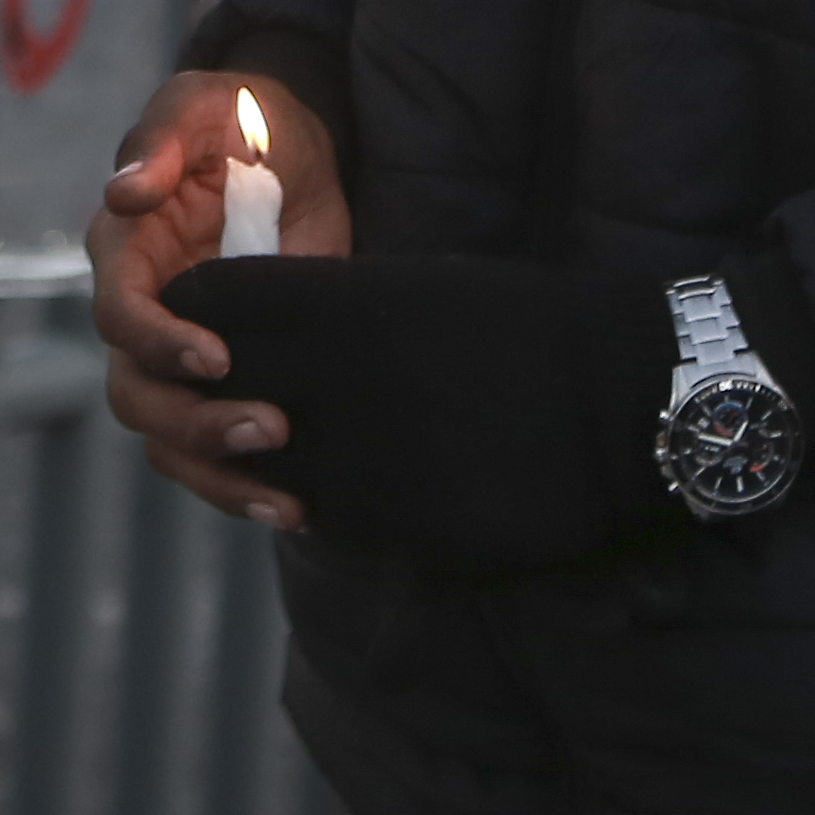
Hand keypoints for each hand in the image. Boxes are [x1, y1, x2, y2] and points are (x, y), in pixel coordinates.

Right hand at [91, 66, 348, 528]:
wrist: (296, 149)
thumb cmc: (241, 117)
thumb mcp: (208, 104)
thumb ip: (165, 137)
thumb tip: (124, 192)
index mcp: (125, 253)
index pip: (118, 316)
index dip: (158, 342)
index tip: (218, 357)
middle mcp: (142, 316)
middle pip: (136, 396)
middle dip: (196, 423)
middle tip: (271, 428)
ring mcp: (182, 358)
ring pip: (167, 441)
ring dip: (217, 475)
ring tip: (286, 499)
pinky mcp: (230, 383)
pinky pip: (211, 454)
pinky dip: (243, 488)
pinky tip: (298, 507)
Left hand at [164, 256, 676, 577]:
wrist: (615, 401)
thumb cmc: (519, 329)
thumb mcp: (410, 290)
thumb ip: (325, 311)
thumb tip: (256, 332)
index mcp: (334, 303)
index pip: (206, 302)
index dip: (199, 315)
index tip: (210, 326)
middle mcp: (329, 378)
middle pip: (213, 389)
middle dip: (214, 394)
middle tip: (242, 396)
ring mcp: (356, 457)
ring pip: (256, 465)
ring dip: (265, 462)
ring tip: (308, 448)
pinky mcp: (389, 525)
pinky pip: (321, 519)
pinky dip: (327, 507)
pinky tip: (368, 489)